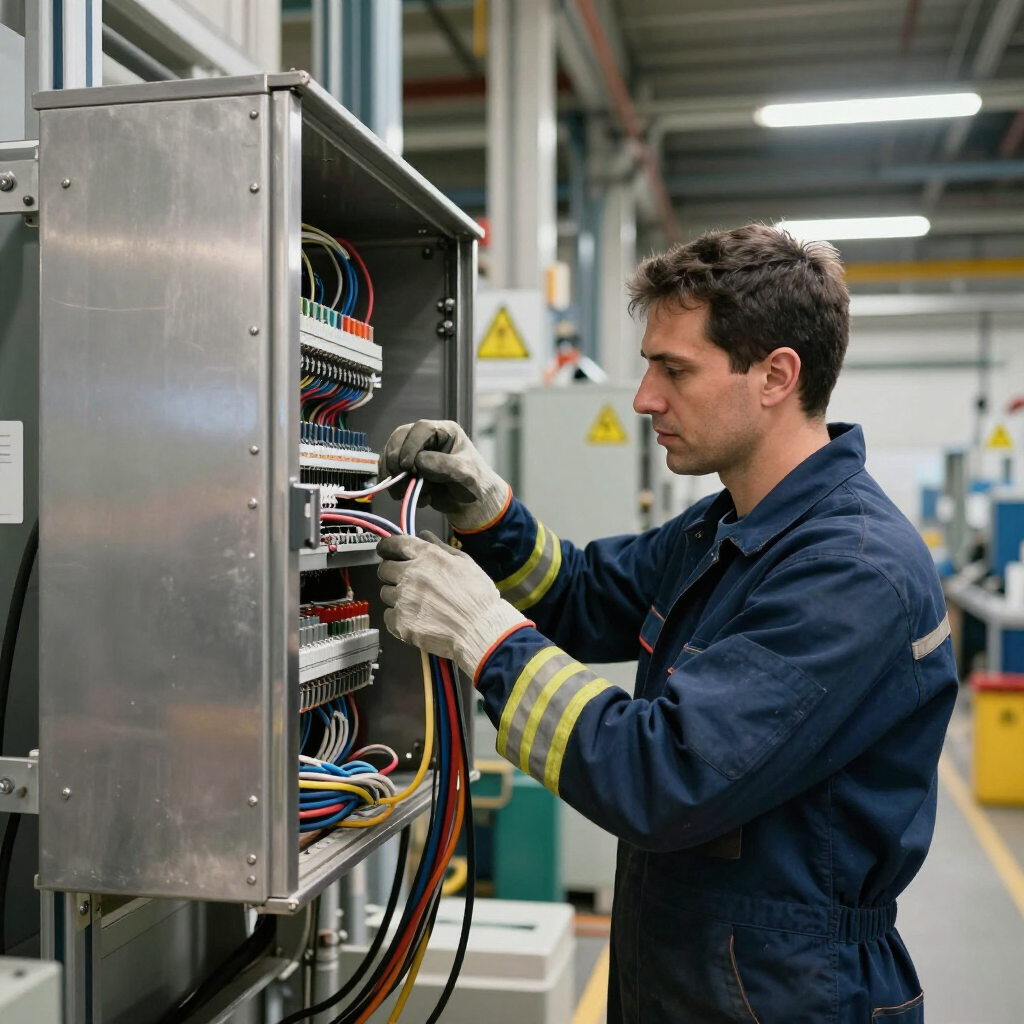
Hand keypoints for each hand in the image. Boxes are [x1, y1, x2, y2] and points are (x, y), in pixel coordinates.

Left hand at [377, 531, 525, 677]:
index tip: (386, 551)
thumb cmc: (478, 597)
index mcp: (427, 556)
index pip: (394, 543)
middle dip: (392, 573)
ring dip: (397, 597)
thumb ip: (439, 547)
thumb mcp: (464, 563)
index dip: (387, 546)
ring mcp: (403, 599)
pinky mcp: (400, 622)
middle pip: (384, 569)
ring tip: (418, 604)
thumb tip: (423, 535)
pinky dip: (398, 618)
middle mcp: (411, 574)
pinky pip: (388, 616)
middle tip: (407, 582)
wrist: (481, 629)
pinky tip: (415, 619)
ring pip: (386, 593)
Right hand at [379, 420, 509, 531]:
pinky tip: (418, 498)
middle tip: (399, 477)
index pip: (422, 428)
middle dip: (395, 458)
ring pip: (390, 455)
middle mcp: (426, 439)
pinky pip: (391, 473)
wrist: (470, 503)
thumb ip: (444, 465)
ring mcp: (414, 454)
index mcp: (444, 432)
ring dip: (393, 476)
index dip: (411, 444)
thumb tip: (419, 461)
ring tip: (405, 493)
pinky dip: (397, 487)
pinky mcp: (407, 471)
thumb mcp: (465, 473)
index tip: (408, 466)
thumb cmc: (474, 483)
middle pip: (400, 437)